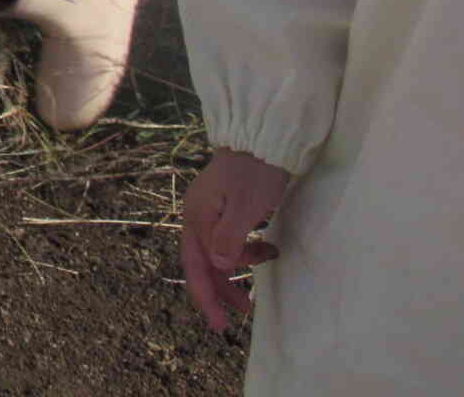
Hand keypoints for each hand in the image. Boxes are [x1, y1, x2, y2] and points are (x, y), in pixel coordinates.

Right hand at [181, 148, 289, 332]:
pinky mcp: (223, 207)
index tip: (220, 326)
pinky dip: (245, 251)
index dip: (207, 298)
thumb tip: (220, 267)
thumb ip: (230, 238)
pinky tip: (266, 247)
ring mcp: (208, 210)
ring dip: (238, 267)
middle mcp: (197, 216)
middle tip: (244, 311)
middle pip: (203, 262)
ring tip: (267, 264)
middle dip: (222, 289)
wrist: (261, 138)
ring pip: (217, 252)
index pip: (197, 266)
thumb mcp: (246, 207)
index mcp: (197, 218)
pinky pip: (227, 239)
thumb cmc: (255, 173)